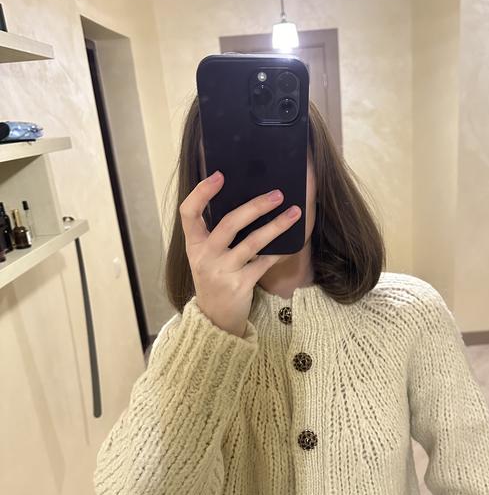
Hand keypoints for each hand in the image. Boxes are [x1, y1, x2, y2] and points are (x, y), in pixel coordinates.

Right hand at [179, 170, 301, 336]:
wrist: (215, 319)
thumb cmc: (215, 278)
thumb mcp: (206, 256)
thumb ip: (216, 233)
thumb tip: (246, 200)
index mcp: (193, 244)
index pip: (189, 213)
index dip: (202, 192)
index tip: (219, 175)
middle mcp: (204, 256)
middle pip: (228, 224)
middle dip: (254, 207)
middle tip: (276, 194)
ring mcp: (221, 272)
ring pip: (251, 243)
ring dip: (275, 226)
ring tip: (294, 212)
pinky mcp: (239, 286)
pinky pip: (263, 263)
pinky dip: (277, 252)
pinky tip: (291, 242)